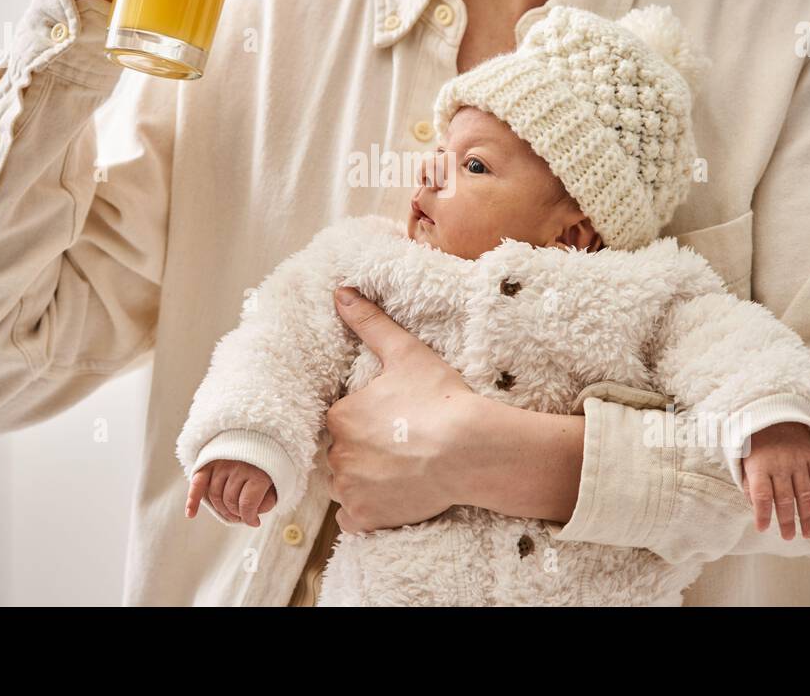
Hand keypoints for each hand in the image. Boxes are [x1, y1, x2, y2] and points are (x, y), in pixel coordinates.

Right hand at [185, 459, 276, 526]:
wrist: (261, 439)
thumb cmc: (270, 466)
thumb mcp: (278, 483)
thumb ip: (268, 501)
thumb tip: (253, 517)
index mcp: (258, 471)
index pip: (247, 504)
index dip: (250, 518)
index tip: (254, 522)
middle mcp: (238, 466)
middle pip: (229, 500)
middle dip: (235, 514)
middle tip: (241, 516)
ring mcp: (222, 463)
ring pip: (214, 495)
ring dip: (220, 509)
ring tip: (230, 513)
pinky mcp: (210, 462)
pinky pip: (198, 482)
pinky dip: (192, 499)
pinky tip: (191, 514)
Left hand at [327, 286, 478, 534]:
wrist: (472, 450)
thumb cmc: (441, 400)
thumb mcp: (406, 353)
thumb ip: (370, 323)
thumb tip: (341, 292)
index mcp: (340, 416)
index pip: (341, 420)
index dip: (367, 420)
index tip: (393, 420)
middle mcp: (337, 455)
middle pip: (342, 452)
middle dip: (363, 450)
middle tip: (400, 445)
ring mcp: (351, 489)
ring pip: (346, 484)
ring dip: (363, 479)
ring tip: (399, 469)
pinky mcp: (366, 517)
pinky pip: (355, 517)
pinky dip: (367, 510)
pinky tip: (393, 495)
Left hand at [740, 422, 809, 539]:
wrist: (775, 414)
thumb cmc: (757, 443)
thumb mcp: (745, 459)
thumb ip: (750, 483)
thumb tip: (755, 508)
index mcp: (759, 465)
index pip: (760, 495)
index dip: (762, 513)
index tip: (763, 529)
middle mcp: (780, 464)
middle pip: (784, 498)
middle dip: (786, 521)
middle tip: (788, 537)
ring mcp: (798, 460)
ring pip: (804, 494)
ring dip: (807, 516)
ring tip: (808, 534)